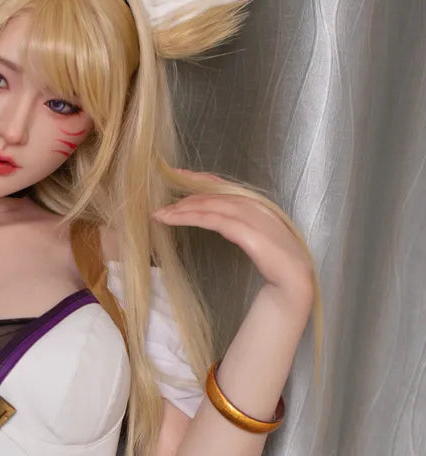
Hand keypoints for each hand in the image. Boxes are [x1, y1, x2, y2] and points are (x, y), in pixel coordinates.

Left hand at [153, 169, 314, 313]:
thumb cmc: (275, 262)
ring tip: (161, 214)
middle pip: (212, 195)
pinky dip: (192, 217)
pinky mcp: (247, 232)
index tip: (178, 176)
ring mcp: (251, 216)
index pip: (223, 186)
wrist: (294, 279)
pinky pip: (214, 220)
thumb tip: (218, 221)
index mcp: (256, 203)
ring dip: (182, 208)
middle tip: (160, 205)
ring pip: (210, 205)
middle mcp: (253, 204)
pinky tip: (175, 219)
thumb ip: (240, 225)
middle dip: (184, 198)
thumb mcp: (256, 237)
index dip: (198, 179)